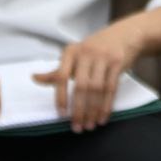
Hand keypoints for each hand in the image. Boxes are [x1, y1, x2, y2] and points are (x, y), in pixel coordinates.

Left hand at [35, 17, 147, 131]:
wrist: (125, 33)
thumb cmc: (96, 47)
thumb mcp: (75, 55)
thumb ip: (57, 70)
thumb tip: (34, 78)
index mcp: (71, 51)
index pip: (61, 76)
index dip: (60, 97)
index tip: (61, 114)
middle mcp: (86, 53)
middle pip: (80, 86)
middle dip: (79, 110)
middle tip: (77, 127)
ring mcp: (103, 57)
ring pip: (97, 89)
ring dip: (93, 110)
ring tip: (90, 125)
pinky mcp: (118, 62)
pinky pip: (111, 88)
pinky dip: (106, 105)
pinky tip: (102, 117)